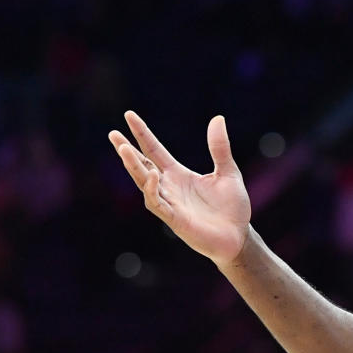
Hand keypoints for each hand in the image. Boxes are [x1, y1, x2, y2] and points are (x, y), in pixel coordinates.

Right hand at [109, 111, 251, 266]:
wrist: (239, 236)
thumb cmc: (232, 208)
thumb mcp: (228, 172)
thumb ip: (220, 148)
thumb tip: (217, 118)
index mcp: (179, 175)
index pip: (155, 151)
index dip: (142, 134)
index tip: (129, 116)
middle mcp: (169, 187)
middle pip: (142, 165)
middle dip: (126, 150)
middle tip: (113, 134)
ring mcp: (169, 203)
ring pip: (144, 182)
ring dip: (133, 166)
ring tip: (123, 148)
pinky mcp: (174, 218)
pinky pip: (157, 202)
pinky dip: (152, 188)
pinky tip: (152, 174)